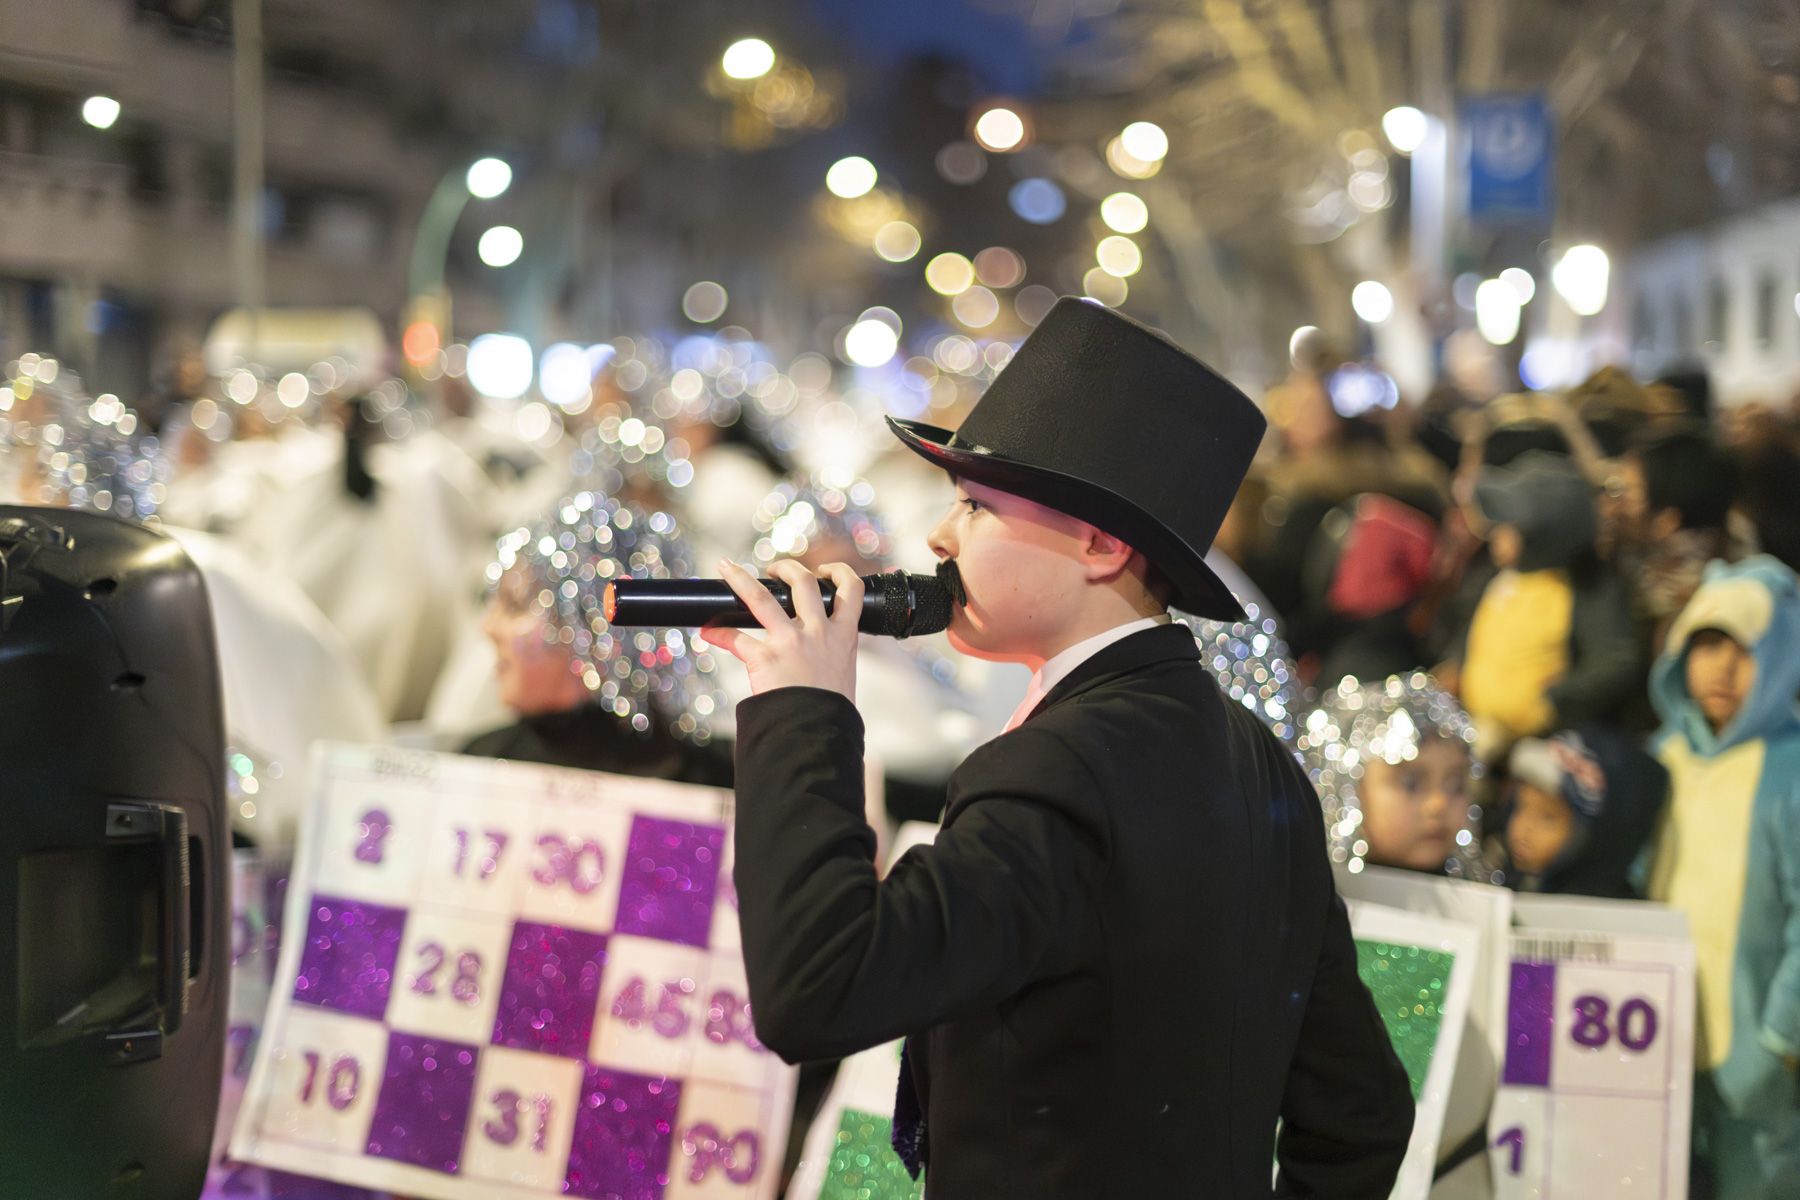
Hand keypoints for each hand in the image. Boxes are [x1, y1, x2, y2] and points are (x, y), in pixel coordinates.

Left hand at [702, 559, 861, 699]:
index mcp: (843, 636)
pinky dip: (719, 633)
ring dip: (741, 579)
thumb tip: (822, 656)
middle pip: (803, 582)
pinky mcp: (764, 656)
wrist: (817, 734)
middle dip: (788, 568)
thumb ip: (833, 655)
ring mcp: (790, 641)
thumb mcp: (844, 675)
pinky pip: (735, 638)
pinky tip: (709, 632)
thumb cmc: (831, 713)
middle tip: (775, 570)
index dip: (838, 572)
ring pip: (761, 596)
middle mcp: (818, 631)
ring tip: (729, 569)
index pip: (850, 589)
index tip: (826, 571)